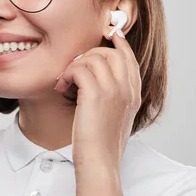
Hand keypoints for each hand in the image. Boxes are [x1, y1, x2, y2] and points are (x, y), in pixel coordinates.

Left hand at [53, 29, 142, 169]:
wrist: (99, 162)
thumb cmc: (102, 145)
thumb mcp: (115, 117)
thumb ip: (115, 97)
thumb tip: (99, 81)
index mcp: (134, 94)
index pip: (129, 59)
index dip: (120, 44)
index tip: (111, 33)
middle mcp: (127, 89)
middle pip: (111, 53)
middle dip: (89, 55)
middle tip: (74, 70)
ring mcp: (114, 90)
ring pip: (93, 57)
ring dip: (74, 66)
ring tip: (65, 82)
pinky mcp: (96, 94)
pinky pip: (79, 68)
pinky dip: (66, 75)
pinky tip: (61, 87)